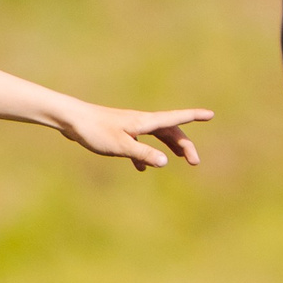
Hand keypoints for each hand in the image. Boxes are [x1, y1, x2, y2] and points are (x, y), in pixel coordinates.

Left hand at [55, 102, 210, 170]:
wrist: (71, 120)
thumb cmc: (95, 131)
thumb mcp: (121, 146)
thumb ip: (143, 154)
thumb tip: (166, 162)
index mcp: (145, 122)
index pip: (175, 118)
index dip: (194, 116)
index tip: (211, 114)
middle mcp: (141, 122)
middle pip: (170, 131)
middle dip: (185, 145)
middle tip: (195, 162)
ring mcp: (130, 127)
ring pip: (156, 136)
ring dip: (168, 147)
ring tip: (179, 160)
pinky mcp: (119, 133)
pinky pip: (139, 143)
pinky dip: (145, 154)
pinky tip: (141, 169)